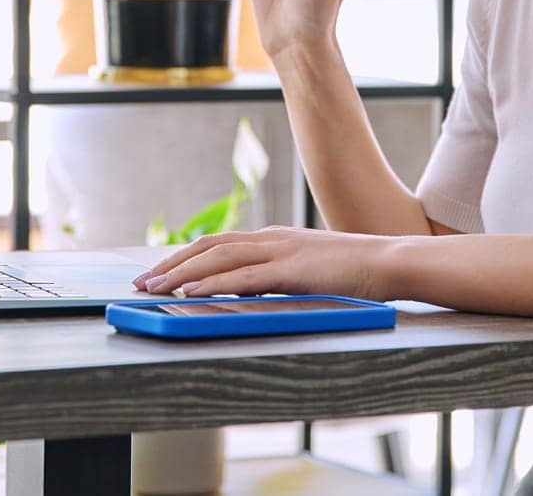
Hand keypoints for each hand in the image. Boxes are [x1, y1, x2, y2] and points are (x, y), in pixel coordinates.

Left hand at [130, 225, 393, 299]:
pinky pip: (243, 277)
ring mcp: (280, 251)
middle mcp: (271, 239)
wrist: (390, 262)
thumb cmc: (355, 273)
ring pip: (219, 257)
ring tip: (154, 287)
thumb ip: (277, 279)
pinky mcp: (291, 269)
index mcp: (274, 239)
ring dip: (182, 272)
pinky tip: (191, 290)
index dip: (186, 256)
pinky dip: (213, 282)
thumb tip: (248, 293)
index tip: (159, 271)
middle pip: (210, 246)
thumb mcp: (308, 273)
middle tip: (142, 281)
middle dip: (171, 263)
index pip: (219, 243)